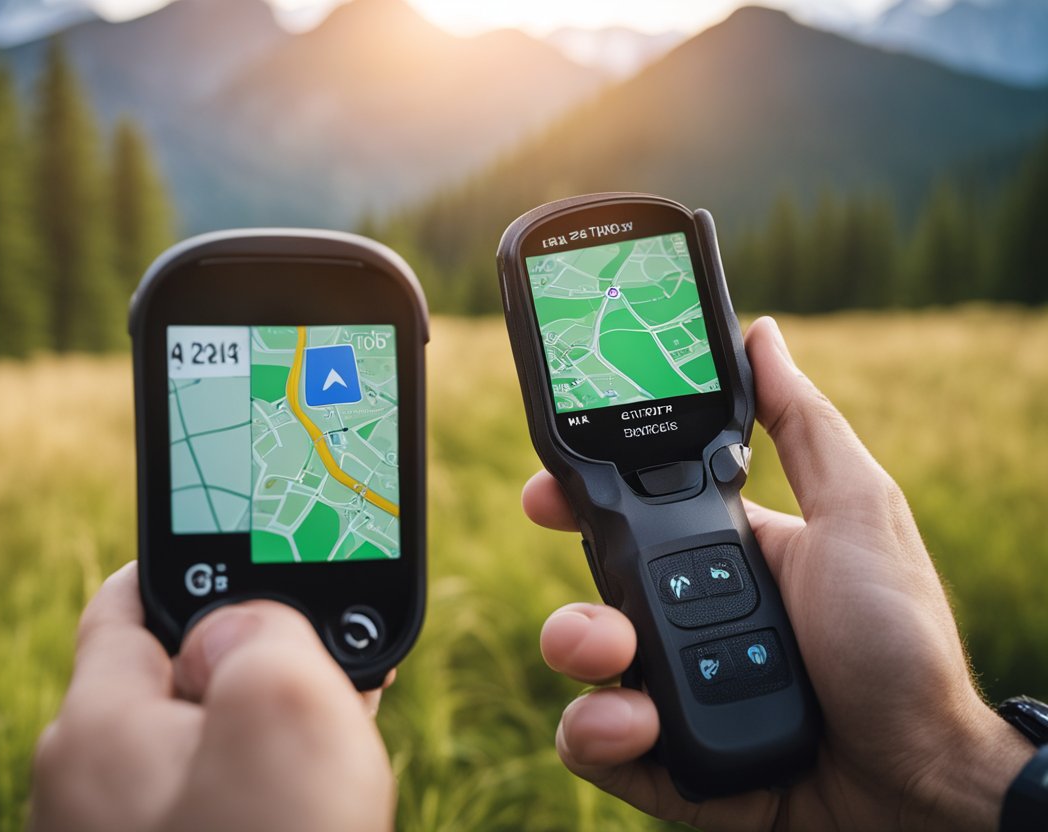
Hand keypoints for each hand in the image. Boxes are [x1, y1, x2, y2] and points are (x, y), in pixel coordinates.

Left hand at [30, 563, 394, 831]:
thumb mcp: (287, 717)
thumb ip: (261, 631)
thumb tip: (237, 627)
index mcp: (95, 732)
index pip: (125, 602)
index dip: (196, 559)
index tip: (260, 544)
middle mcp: (90, 787)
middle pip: (173, 672)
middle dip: (255, 649)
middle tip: (334, 649)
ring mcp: (124, 831)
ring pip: (201, 740)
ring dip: (267, 719)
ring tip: (344, 712)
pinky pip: (212, 795)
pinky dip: (261, 775)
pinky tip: (316, 780)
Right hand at [526, 316, 1033, 830]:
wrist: (925, 783)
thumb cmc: (904, 642)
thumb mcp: (857, 514)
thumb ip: (802, 426)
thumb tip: (764, 335)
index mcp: (725, 559)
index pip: (631, 521)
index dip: (577, 501)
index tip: (544, 492)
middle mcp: (690, 623)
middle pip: (593, 597)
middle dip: (574, 600)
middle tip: (597, 611)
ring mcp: (676, 693)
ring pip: (584, 670)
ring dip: (582, 657)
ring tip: (623, 664)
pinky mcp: (667, 762)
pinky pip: (597, 744)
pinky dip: (600, 735)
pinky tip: (640, 725)